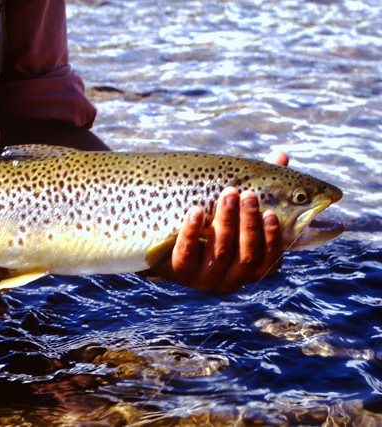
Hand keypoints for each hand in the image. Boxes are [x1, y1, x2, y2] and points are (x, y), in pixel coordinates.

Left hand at [154, 151, 288, 292]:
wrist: (164, 240)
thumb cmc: (209, 220)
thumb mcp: (235, 205)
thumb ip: (259, 184)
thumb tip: (282, 155)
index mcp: (249, 267)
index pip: (270, 261)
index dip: (273, 240)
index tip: (270, 213)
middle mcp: (229, 279)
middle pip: (246, 257)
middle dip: (248, 224)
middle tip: (248, 194)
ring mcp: (203, 278)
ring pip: (219, 254)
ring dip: (226, 222)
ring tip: (227, 194)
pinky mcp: (178, 271)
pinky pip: (186, 254)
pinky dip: (192, 232)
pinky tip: (196, 211)